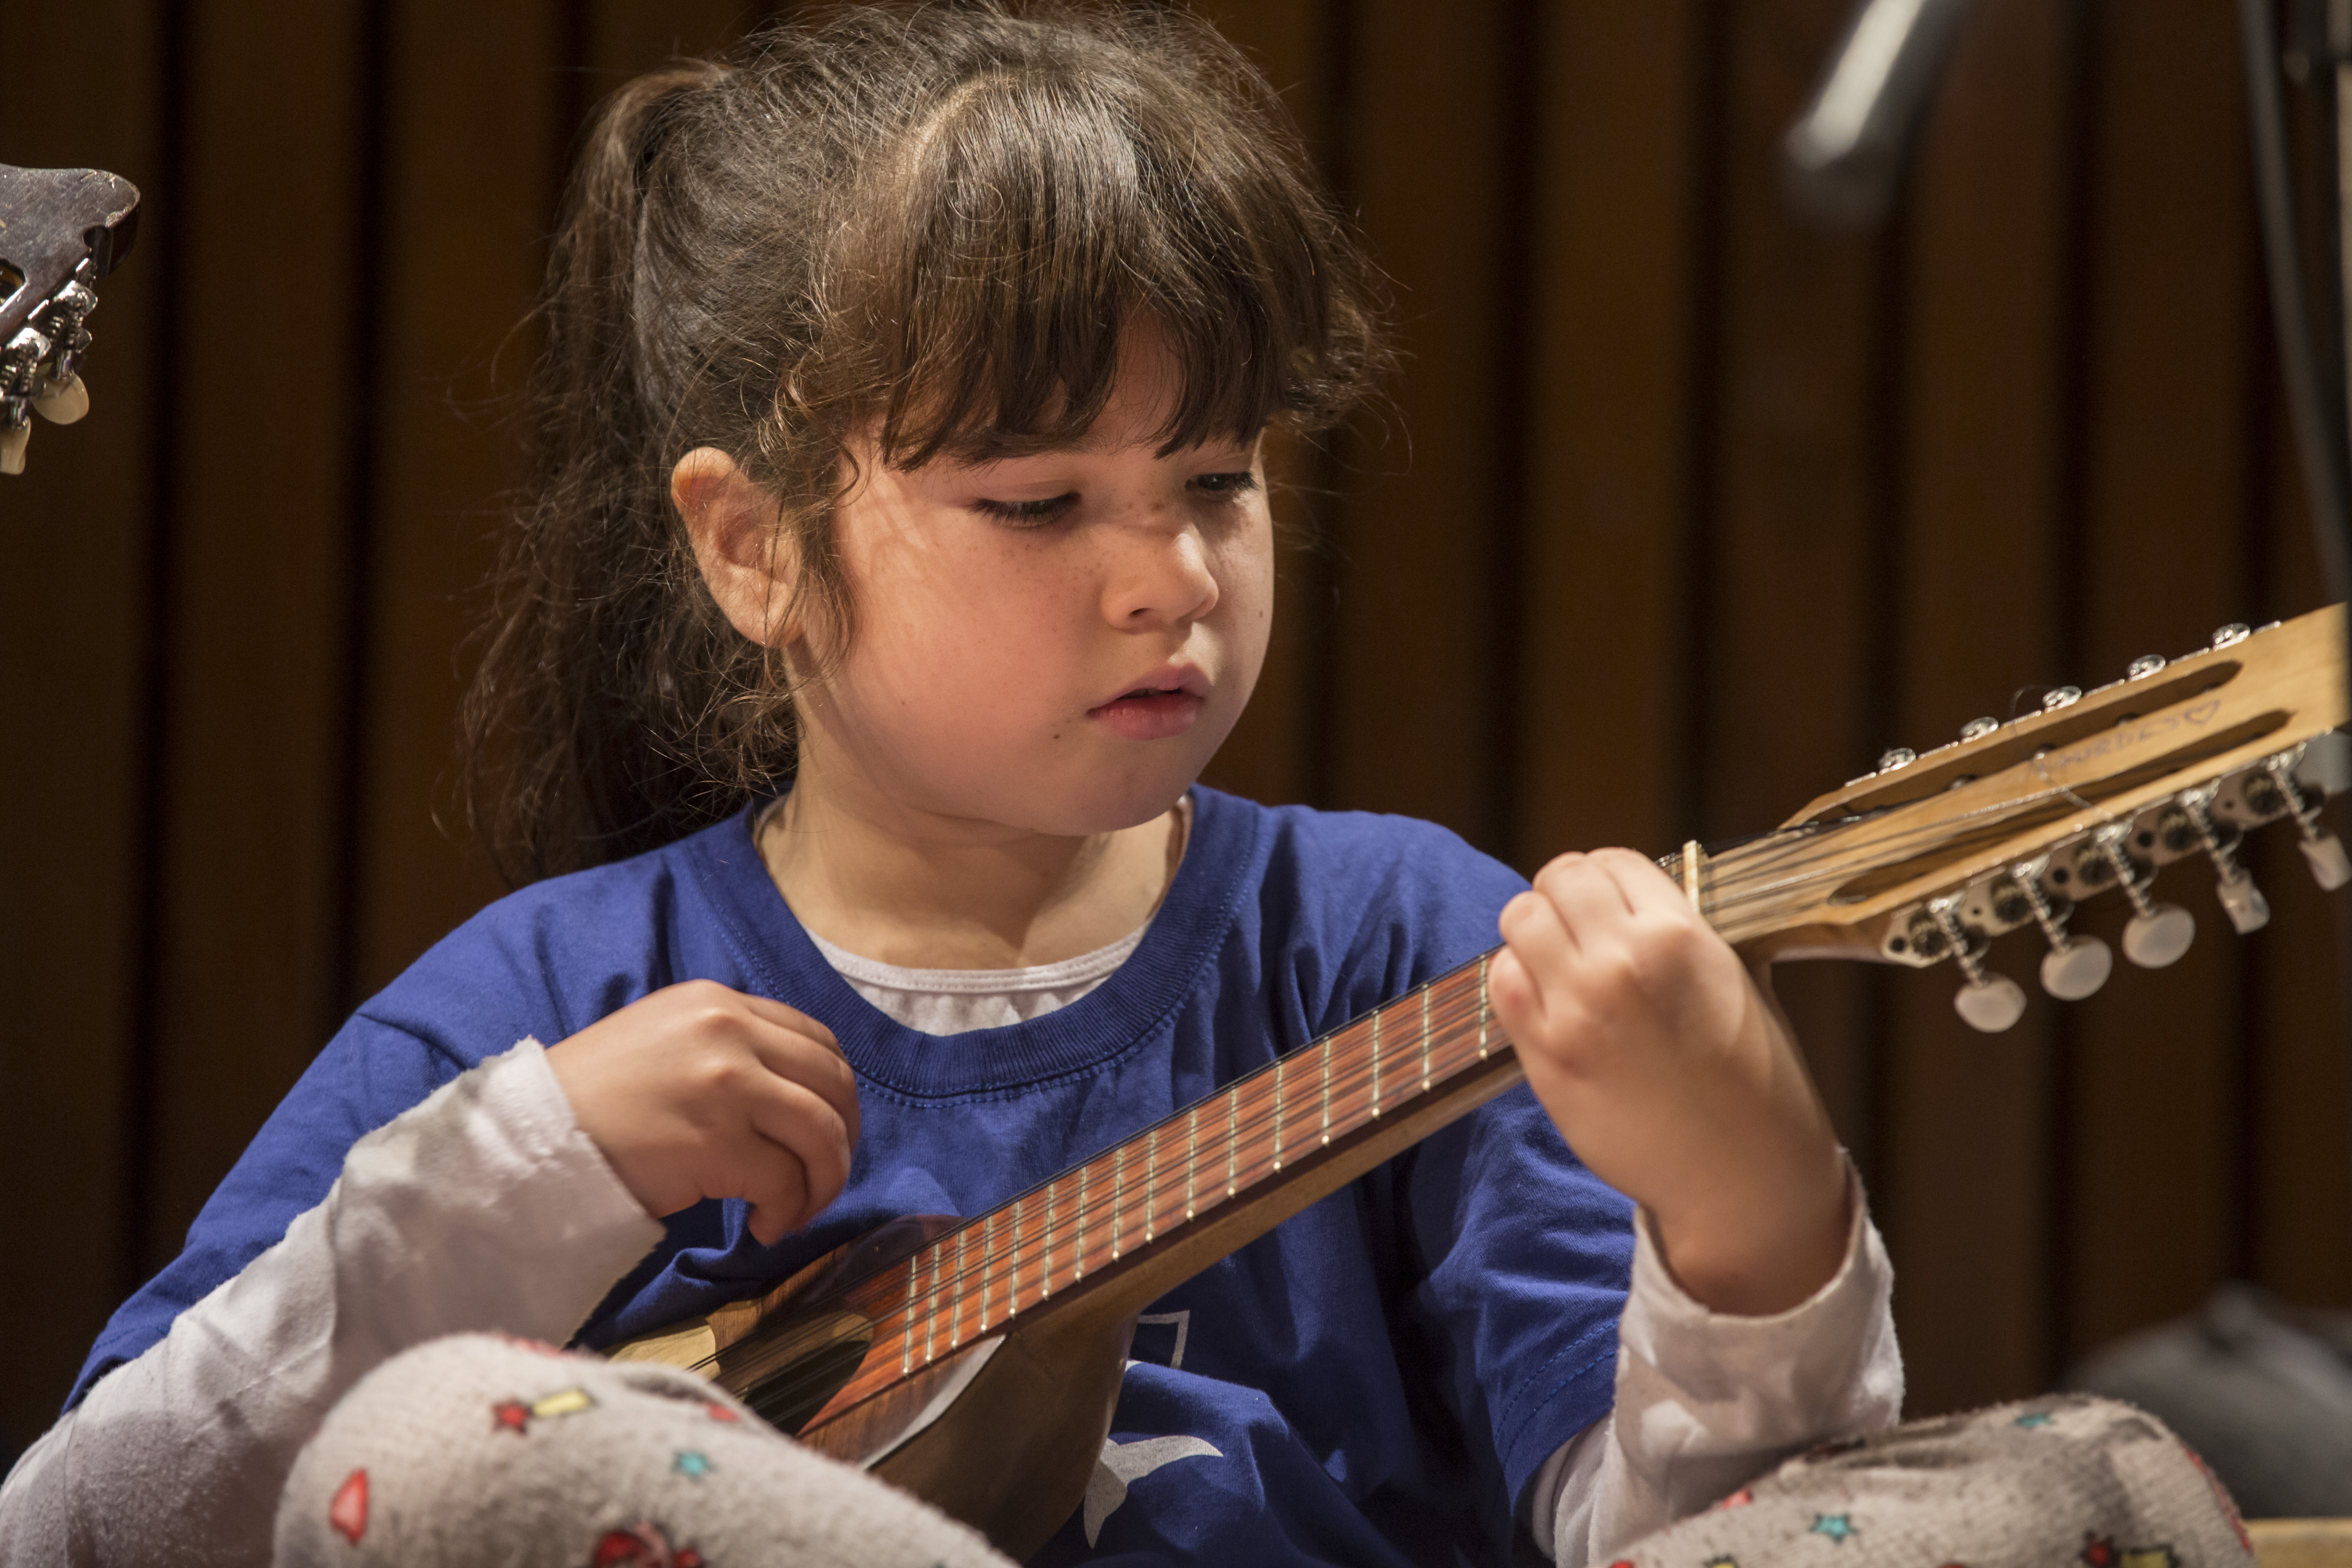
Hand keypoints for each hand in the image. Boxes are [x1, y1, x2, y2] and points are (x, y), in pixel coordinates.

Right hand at [545, 981, 860, 1245]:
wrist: (532, 1136)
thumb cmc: (596, 1098)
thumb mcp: (668, 1040)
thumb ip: (731, 1048)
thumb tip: (796, 1093)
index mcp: (719, 1003)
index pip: (817, 1041)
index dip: (836, 1094)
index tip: (829, 1133)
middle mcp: (729, 1031)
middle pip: (833, 1084)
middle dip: (843, 1140)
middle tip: (823, 1179)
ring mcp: (726, 1084)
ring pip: (821, 1133)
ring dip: (823, 1181)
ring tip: (797, 1210)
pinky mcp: (716, 1142)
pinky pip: (786, 1181)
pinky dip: (788, 1210)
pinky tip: (764, 1226)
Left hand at [1490, 850, 1849, 1315]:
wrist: (1742, 1175)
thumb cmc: (1754, 1079)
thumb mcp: (1738, 979)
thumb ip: (1684, 930)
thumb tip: (1637, 898)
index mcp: (1681, 935)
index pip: (1613, 860)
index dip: (1610, 879)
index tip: (1614, 903)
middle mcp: (1623, 962)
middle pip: (1558, 878)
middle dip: (1566, 896)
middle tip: (1580, 928)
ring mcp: (1576, 1007)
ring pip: (1520, 917)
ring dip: (1534, 931)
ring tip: (1558, 959)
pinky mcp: (1544, 1053)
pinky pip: (1501, 980)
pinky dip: (1515, 978)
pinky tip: (1544, 998)